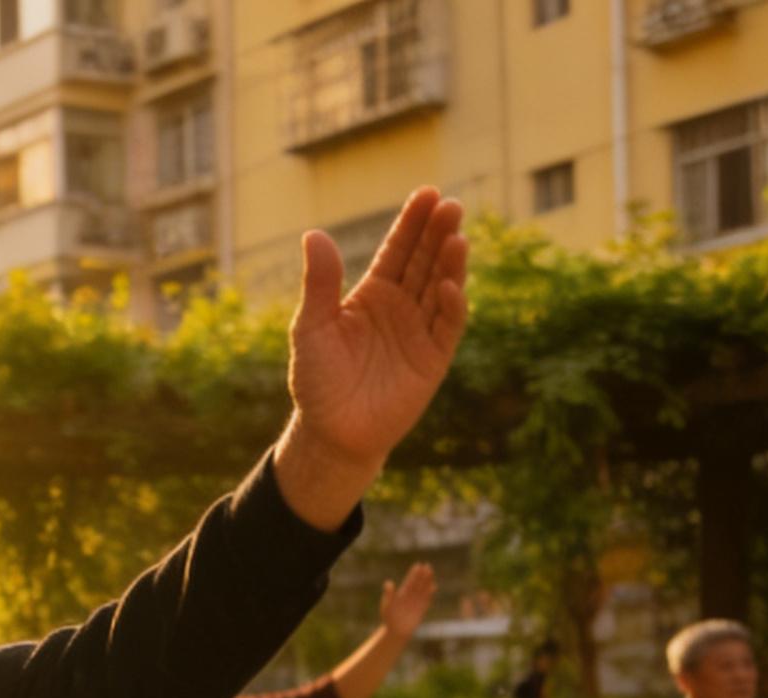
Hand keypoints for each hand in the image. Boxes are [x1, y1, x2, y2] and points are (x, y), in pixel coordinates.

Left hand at [287, 187, 469, 469]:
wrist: (330, 433)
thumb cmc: (317, 380)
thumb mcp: (311, 327)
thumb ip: (319, 284)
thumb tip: (314, 234)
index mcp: (372, 294)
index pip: (398, 250)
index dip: (412, 223)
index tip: (427, 193)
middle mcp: (401, 307)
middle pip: (424, 261)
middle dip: (438, 233)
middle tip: (451, 205)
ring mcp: (420, 331)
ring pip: (440, 288)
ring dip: (450, 264)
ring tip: (456, 237)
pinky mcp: (433, 360)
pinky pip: (447, 327)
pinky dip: (450, 306)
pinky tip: (449, 286)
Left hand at [379, 564, 437, 639]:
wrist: (396, 631)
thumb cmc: (389, 618)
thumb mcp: (387, 605)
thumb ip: (389, 594)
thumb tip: (388, 582)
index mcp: (401, 594)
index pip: (409, 581)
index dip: (413, 574)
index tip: (417, 565)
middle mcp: (409, 596)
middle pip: (417, 583)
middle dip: (422, 575)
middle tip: (427, 565)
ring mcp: (416, 602)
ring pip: (423, 589)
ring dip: (427, 581)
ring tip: (430, 571)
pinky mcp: (421, 608)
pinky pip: (427, 599)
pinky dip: (430, 593)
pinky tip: (434, 586)